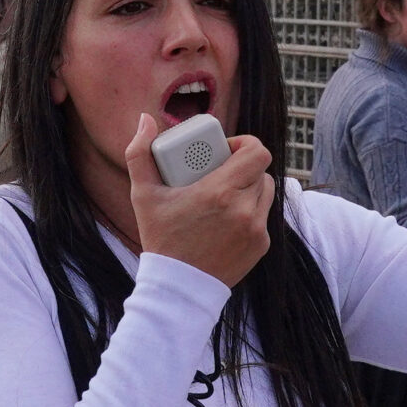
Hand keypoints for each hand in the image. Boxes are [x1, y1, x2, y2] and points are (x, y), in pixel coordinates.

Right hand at [124, 114, 273, 287]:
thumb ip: (140, 153)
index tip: (226, 150)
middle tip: (222, 170)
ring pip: (266, 193)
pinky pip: (263, 216)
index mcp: (221, 192)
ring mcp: (257, 229)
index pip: (257, 153)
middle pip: (261, 171)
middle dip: (244, 166)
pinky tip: (231, 215)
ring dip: (251, 187)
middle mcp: (245, 210)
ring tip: (227, 191)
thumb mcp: (143, 195)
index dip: (246, 144)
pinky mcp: (262, 245)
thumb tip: (145, 120)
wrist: (177, 286)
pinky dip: (250, 211)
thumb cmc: (160, 238)